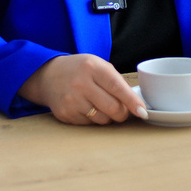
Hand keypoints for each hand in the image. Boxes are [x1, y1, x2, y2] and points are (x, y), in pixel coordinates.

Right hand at [18, 54, 147, 124]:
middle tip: (122, 110)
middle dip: (123, 113)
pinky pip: (89, 124)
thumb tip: (136, 103)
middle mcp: (81, 83)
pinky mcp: (65, 114)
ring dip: (108, 116)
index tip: (142, 112)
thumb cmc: (79, 70)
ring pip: (103, 119)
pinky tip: (86, 107)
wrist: (48, 75)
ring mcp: (72, 100)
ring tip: (100, 104)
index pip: (118, 88)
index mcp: (93, 67)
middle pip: (113, 108)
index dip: (132, 102)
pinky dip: (93, 119)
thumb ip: (116, 81)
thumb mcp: (97, 65)